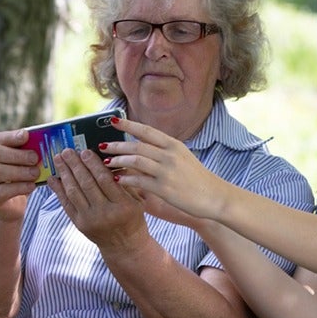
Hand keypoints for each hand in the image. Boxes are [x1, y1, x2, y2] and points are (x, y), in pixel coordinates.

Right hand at [0, 129, 40, 220]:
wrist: (9, 207)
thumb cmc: (17, 181)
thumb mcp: (20, 166)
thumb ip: (26, 155)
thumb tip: (44, 144)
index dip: (12, 136)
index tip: (26, 135)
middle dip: (17, 155)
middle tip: (35, 158)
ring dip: (19, 171)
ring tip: (35, 173)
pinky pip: (2, 191)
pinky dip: (19, 187)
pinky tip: (31, 186)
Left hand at [49, 148, 147, 250]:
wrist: (124, 245)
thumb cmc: (132, 218)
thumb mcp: (136, 200)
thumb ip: (124, 181)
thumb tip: (108, 158)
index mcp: (123, 205)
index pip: (105, 180)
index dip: (93, 164)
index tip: (85, 151)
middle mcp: (105, 213)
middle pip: (87, 184)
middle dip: (75, 165)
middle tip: (67, 150)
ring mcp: (90, 220)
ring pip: (74, 192)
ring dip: (64, 173)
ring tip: (59, 159)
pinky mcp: (79, 224)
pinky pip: (66, 204)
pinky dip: (58, 190)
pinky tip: (53, 178)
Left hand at [101, 117, 225, 218]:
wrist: (214, 196)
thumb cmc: (197, 178)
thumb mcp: (182, 158)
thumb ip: (163, 152)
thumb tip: (140, 148)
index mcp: (174, 145)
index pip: (146, 130)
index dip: (128, 124)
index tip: (112, 121)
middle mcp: (170, 155)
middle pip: (137, 145)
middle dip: (117, 145)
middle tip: (101, 146)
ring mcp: (167, 171)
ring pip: (136, 161)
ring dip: (119, 161)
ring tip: (106, 163)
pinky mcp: (164, 188)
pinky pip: (139, 181)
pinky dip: (126, 179)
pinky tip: (117, 180)